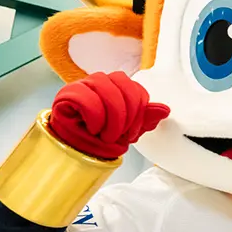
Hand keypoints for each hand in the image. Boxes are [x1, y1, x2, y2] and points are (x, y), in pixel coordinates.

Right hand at [47, 72, 169, 160]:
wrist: (76, 151)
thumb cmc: (100, 138)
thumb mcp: (129, 130)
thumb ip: (146, 118)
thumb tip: (165, 109)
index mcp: (118, 86)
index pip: (137, 89)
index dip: (139, 112)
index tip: (131, 132)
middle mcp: (101, 80)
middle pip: (125, 86)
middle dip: (127, 117)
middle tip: (119, 135)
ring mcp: (82, 84)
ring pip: (107, 90)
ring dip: (111, 120)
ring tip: (105, 135)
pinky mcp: (67, 93)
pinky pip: (87, 100)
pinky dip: (94, 119)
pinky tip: (91, 128)